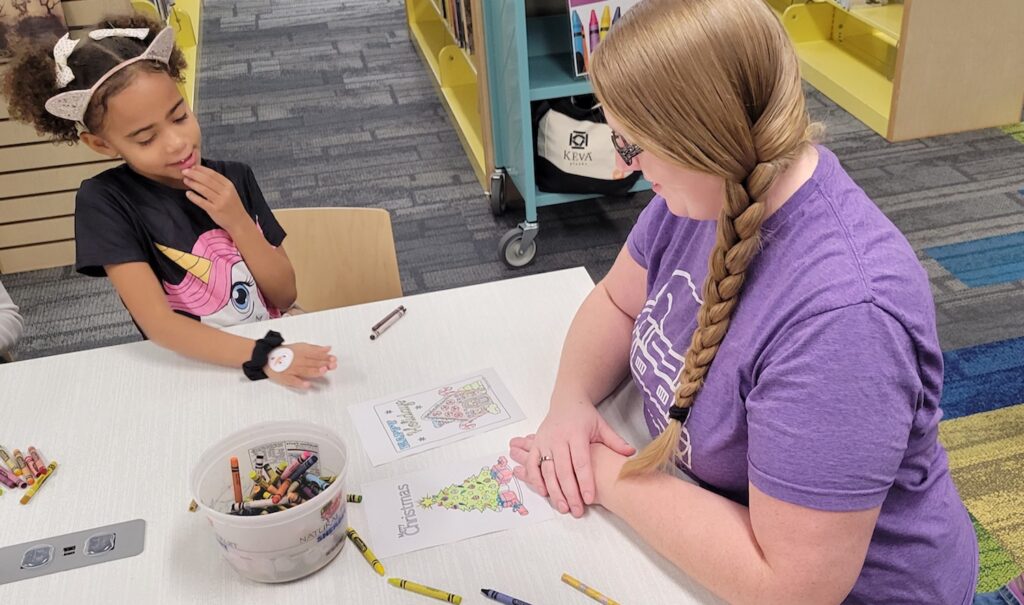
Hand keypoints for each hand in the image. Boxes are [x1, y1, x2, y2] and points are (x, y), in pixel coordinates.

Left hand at [182, 165, 250, 233]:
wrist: (239, 221)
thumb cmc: (232, 206)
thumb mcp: (229, 192)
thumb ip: (218, 184)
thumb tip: (202, 174)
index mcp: (229, 185)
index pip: (213, 174)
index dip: (201, 169)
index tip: (192, 166)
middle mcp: (225, 192)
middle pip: (207, 180)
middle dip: (194, 174)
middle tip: (185, 171)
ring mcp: (220, 201)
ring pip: (203, 189)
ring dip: (193, 183)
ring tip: (185, 180)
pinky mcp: (215, 210)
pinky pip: (201, 201)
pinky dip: (193, 197)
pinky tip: (188, 193)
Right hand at [265, 343, 337, 388]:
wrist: (267, 357)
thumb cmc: (286, 353)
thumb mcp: (301, 347)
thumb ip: (315, 349)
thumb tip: (328, 348)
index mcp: (302, 352)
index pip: (316, 355)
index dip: (325, 357)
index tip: (334, 359)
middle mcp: (297, 360)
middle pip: (312, 362)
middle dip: (323, 364)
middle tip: (332, 365)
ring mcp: (292, 369)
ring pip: (305, 371)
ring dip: (315, 371)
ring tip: (323, 371)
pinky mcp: (286, 378)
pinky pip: (293, 381)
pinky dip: (300, 383)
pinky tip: (307, 385)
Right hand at [509, 399, 634, 517]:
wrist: (566, 401)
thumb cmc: (585, 416)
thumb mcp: (602, 426)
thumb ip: (615, 442)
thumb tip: (632, 454)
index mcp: (576, 434)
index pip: (581, 462)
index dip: (585, 481)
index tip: (589, 499)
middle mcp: (558, 438)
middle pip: (563, 470)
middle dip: (570, 493)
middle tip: (577, 510)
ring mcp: (545, 442)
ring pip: (547, 470)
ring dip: (554, 491)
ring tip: (563, 507)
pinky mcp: (536, 445)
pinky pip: (533, 465)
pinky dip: (535, 480)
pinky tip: (545, 493)